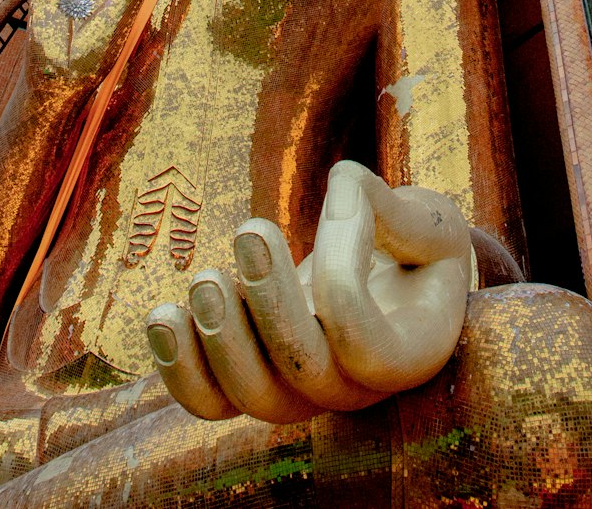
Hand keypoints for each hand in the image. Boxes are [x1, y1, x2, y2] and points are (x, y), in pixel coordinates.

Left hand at [145, 160, 474, 422]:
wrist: (396, 280)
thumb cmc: (416, 244)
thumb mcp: (428, 219)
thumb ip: (390, 209)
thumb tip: (340, 189)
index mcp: (408, 353)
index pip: (362, 339)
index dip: (340, 270)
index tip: (341, 201)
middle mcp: (352, 390)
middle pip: (301, 374)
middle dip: (269, 303)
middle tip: (250, 231)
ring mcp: (299, 394)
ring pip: (250, 396)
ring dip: (219, 338)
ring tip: (207, 278)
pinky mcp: (253, 381)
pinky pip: (210, 401)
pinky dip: (179, 367)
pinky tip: (163, 315)